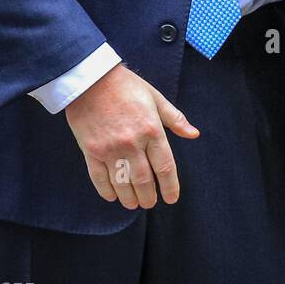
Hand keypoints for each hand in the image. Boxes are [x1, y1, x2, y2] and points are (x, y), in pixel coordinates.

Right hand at [64, 64, 198, 208]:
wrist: (92, 80)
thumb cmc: (127, 86)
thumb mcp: (156, 98)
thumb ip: (175, 119)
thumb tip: (194, 134)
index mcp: (151, 130)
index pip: (165, 166)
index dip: (170, 186)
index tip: (172, 198)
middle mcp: (132, 143)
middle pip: (144, 180)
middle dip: (149, 197)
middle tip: (150, 203)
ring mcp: (110, 149)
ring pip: (122, 184)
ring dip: (129, 198)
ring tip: (134, 203)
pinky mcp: (91, 151)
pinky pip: (99, 179)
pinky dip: (107, 191)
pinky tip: (112, 196)